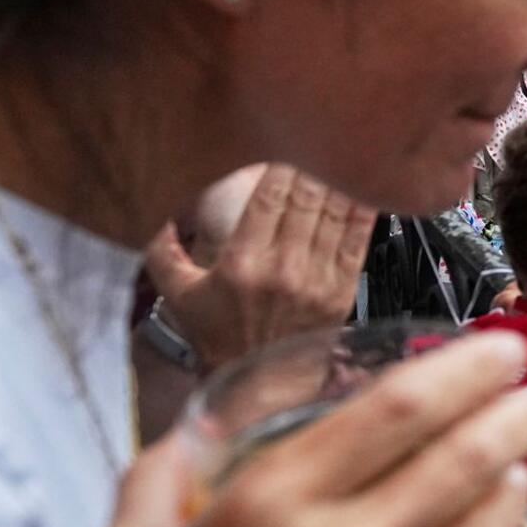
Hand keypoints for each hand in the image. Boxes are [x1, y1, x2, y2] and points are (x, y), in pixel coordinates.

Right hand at [86, 332, 526, 526]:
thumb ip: (159, 481)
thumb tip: (187, 438)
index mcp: (264, 505)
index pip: (394, 412)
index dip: (464, 373)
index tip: (500, 350)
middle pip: (454, 462)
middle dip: (510, 418)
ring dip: (510, 479)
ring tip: (524, 451)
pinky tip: (499, 521)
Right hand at [146, 166, 377, 371]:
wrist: (257, 385)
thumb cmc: (219, 338)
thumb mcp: (176, 295)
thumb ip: (162, 249)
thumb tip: (159, 212)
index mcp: (243, 264)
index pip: (270, 197)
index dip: (281, 165)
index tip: (284, 145)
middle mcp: (284, 269)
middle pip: (306, 198)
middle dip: (311, 164)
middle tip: (316, 140)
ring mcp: (318, 279)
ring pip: (335, 213)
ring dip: (339, 180)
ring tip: (342, 155)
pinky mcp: (344, 290)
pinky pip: (359, 239)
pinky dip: (364, 210)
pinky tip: (367, 187)